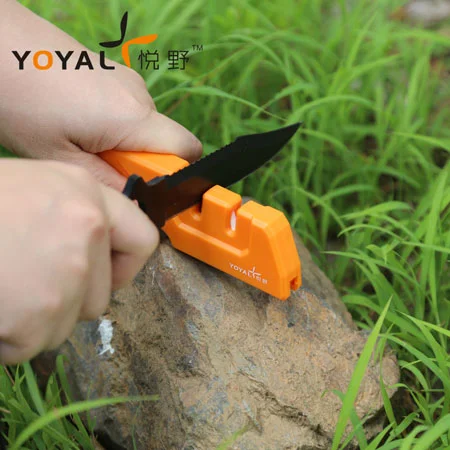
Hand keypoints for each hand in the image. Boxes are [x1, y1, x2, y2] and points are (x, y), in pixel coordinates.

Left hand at [0, 1, 201, 190]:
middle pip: (165, 140)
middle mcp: (139, 95)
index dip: (176, 172)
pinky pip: (128, 108)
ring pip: (144, 125)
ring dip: (124, 141)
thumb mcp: (60, 156)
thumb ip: (106, 181)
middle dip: (140, 160)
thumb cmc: (19, 98)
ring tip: (79, 138)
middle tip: (98, 164)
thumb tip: (135, 196)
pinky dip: (114, 122)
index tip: (145, 184)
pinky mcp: (113, 72)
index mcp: (132, 118)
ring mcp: (126, 79)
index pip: (187, 150)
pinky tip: (77, 119)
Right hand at [0, 159, 157, 364]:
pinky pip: (32, 345)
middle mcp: (87, 231)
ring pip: (66, 324)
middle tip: (26, 279)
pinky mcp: (36, 318)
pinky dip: (10, 337)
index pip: (143, 240)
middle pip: (102, 295)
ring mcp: (65, 277)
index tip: (107, 273)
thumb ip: (76, 216)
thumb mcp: (34, 190)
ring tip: (4, 286)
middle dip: (69, 298)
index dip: (126, 264)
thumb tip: (100, 252)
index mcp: (86, 194)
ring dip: (36, 318)